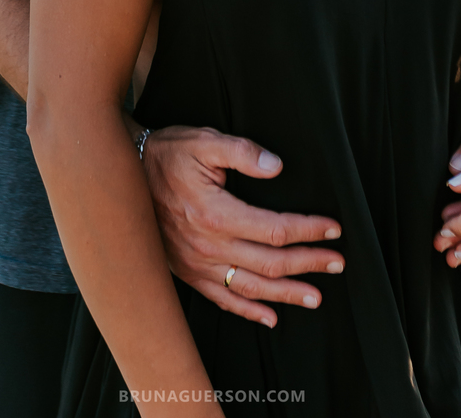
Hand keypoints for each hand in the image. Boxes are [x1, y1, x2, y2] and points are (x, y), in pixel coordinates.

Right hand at [142, 125, 344, 326]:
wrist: (123, 177)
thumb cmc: (167, 155)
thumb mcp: (204, 142)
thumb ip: (243, 152)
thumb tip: (277, 166)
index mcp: (217, 214)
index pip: (275, 230)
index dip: (308, 230)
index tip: (333, 229)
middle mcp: (209, 247)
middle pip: (270, 263)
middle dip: (308, 263)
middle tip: (337, 263)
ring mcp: (197, 264)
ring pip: (250, 288)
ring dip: (286, 295)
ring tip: (315, 297)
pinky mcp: (187, 272)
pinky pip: (222, 299)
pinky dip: (248, 311)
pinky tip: (269, 317)